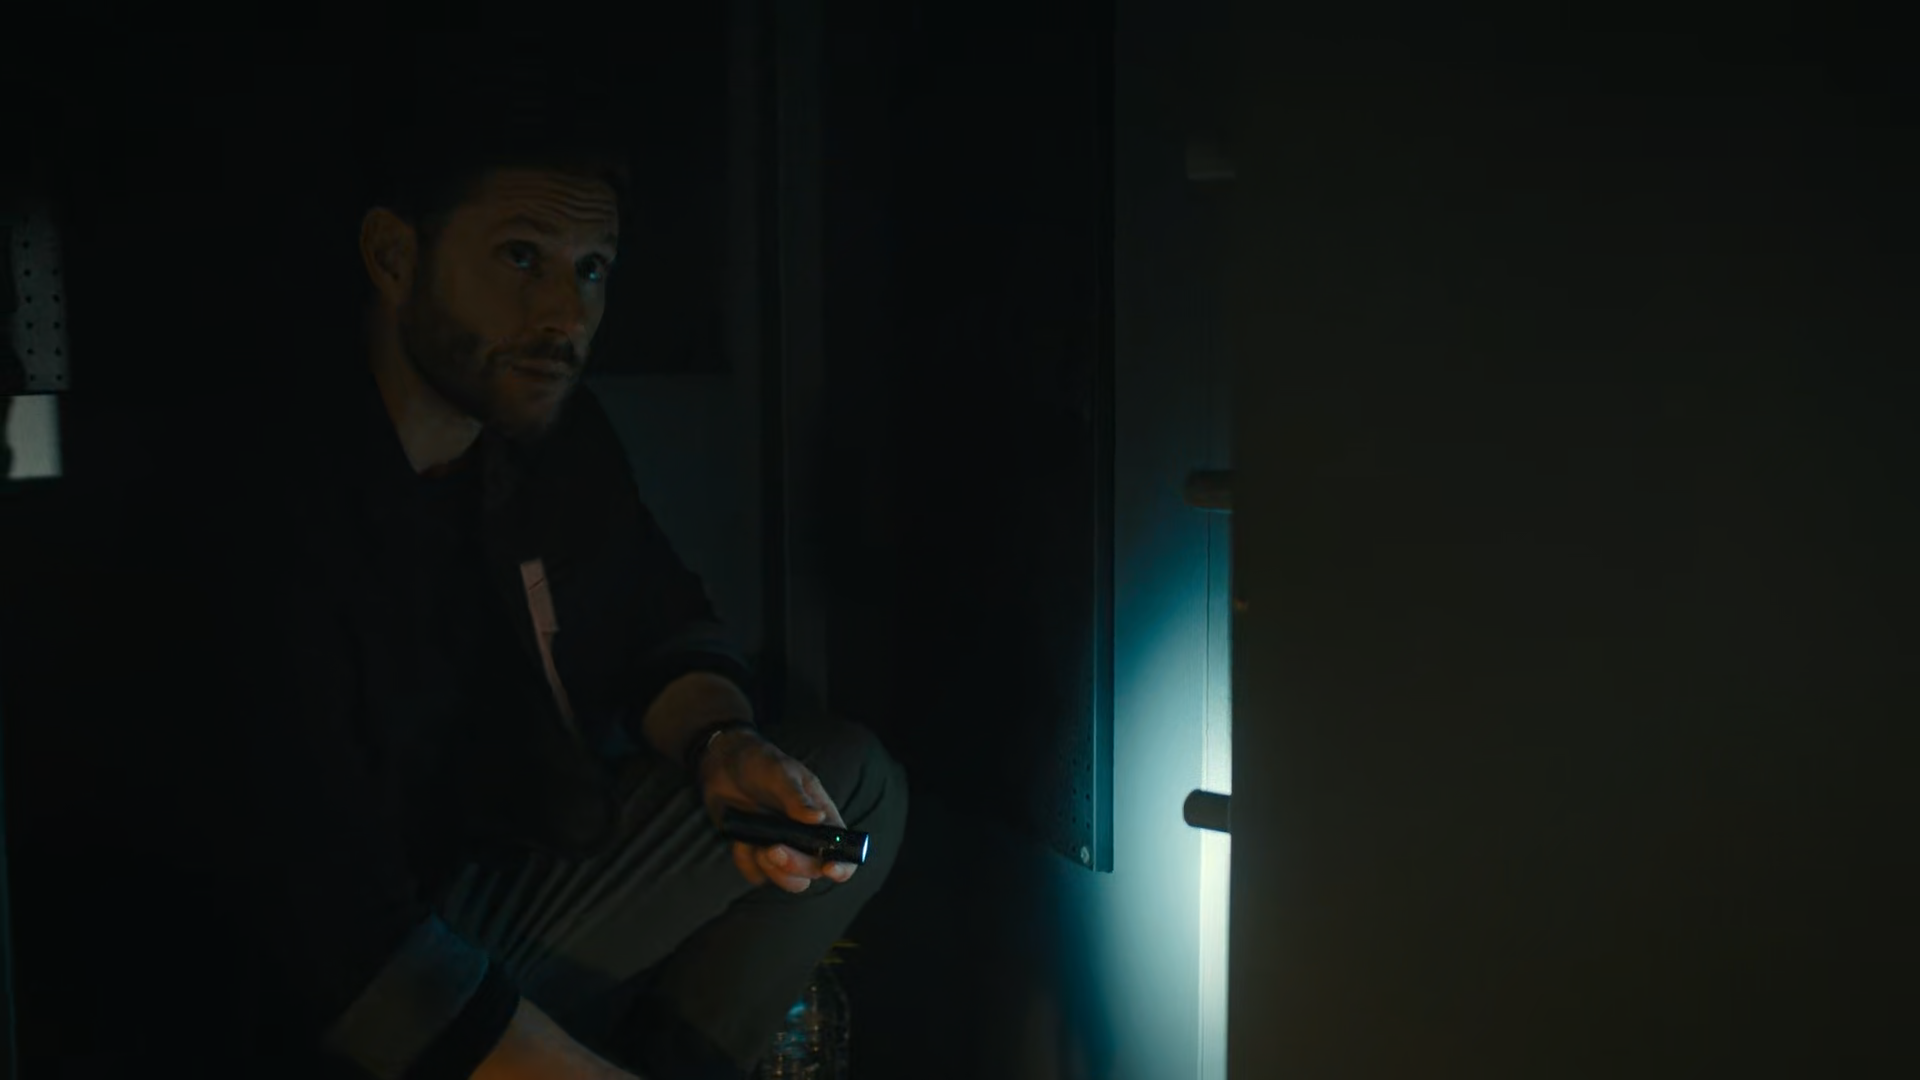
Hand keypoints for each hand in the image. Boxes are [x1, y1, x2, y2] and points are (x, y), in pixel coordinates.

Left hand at [697, 730, 858, 892]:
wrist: (724, 764)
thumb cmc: (760, 763)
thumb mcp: (780, 772)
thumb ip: (796, 797)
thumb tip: (817, 818)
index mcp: (822, 818)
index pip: (845, 851)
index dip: (843, 866)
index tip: (828, 868)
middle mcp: (805, 839)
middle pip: (813, 871)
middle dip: (795, 866)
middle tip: (772, 848)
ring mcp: (782, 849)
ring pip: (788, 881)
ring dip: (772, 870)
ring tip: (755, 844)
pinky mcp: (756, 856)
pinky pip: (756, 876)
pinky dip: (745, 862)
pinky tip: (739, 839)